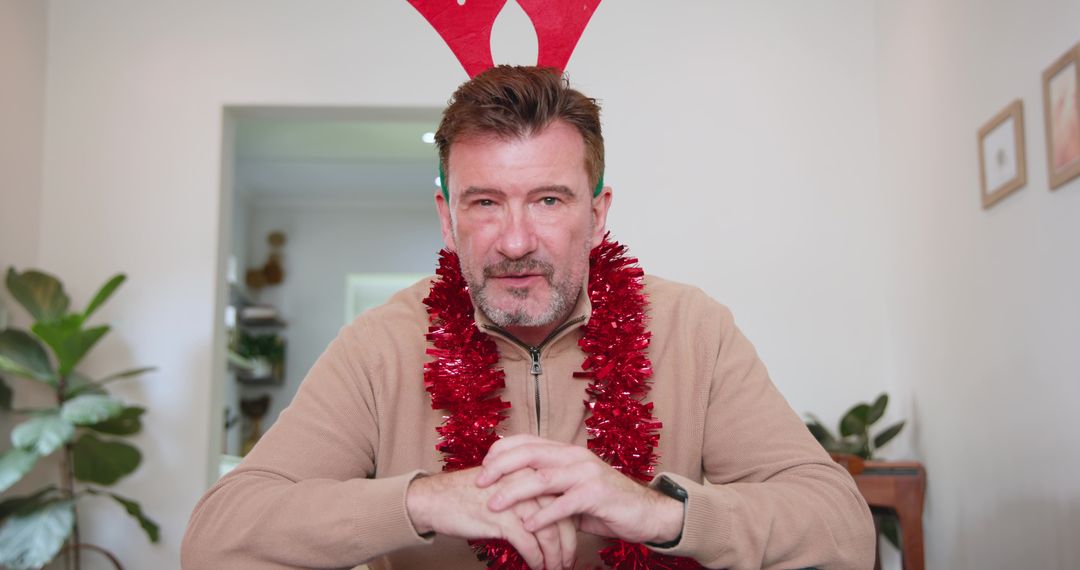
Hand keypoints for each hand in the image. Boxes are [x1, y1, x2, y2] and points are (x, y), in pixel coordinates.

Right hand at [406, 467, 576, 568]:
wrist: (435, 498)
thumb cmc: (468, 494)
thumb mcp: (504, 487)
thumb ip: (527, 496)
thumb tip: (549, 518)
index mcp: (530, 471)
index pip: (562, 499)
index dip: (571, 524)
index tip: (572, 542)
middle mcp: (526, 482)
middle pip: (561, 516)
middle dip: (568, 544)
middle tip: (569, 561)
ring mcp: (515, 500)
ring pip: (549, 532)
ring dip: (555, 556)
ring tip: (556, 568)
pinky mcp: (501, 518)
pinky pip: (529, 543)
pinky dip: (537, 559)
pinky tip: (538, 567)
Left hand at [476, 435, 683, 544]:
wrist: (645, 512)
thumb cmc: (604, 503)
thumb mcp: (570, 490)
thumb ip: (547, 487)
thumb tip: (512, 491)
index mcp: (566, 451)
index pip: (526, 441)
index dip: (501, 450)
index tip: (482, 465)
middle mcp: (575, 456)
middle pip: (528, 455)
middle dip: (499, 468)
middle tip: (479, 483)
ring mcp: (587, 473)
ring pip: (542, 479)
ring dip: (514, 492)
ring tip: (494, 505)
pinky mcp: (597, 494)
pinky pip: (564, 504)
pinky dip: (543, 516)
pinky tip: (528, 526)